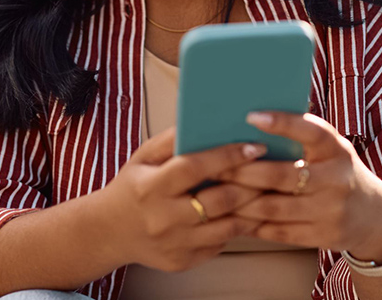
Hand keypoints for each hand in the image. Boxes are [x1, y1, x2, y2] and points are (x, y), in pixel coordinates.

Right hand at [98, 127, 266, 271]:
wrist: (109, 231)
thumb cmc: (132, 186)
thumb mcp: (143, 157)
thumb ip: (172, 139)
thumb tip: (206, 120)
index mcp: (150, 187)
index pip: (196, 168)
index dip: (228, 156)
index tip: (255, 146)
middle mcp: (162, 219)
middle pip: (219, 200)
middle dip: (251, 183)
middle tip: (272, 169)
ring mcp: (174, 244)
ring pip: (226, 227)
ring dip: (251, 208)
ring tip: (267, 191)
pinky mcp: (183, 261)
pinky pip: (219, 244)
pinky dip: (236, 228)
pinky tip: (248, 213)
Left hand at [222, 112, 381, 261]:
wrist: (373, 215)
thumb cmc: (337, 171)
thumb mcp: (330, 148)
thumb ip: (300, 136)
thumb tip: (250, 120)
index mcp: (336, 148)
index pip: (310, 130)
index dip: (282, 123)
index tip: (251, 116)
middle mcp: (336, 178)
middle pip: (281, 175)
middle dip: (242, 172)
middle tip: (214, 166)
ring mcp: (330, 210)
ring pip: (274, 207)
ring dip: (240, 201)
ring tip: (214, 194)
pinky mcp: (322, 236)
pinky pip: (278, 231)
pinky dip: (251, 224)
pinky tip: (232, 217)